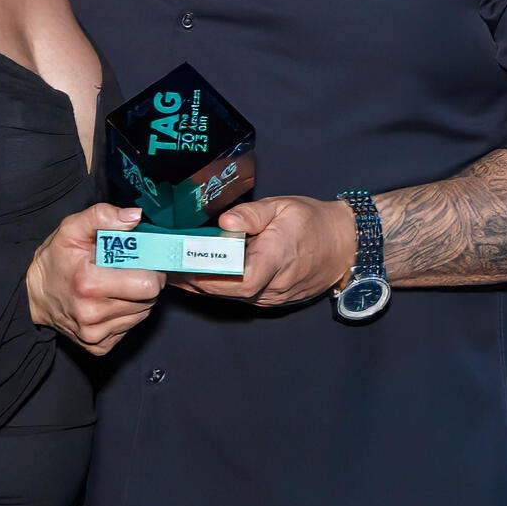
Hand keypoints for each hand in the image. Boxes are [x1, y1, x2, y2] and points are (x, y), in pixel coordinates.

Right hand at [27, 203, 165, 354]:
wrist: (35, 294)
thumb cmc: (56, 259)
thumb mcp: (72, 228)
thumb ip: (103, 216)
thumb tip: (135, 217)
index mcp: (89, 283)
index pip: (147, 284)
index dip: (152, 268)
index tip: (145, 258)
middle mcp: (92, 314)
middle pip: (149, 300)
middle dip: (146, 281)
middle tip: (132, 269)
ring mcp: (96, 334)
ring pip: (142, 314)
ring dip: (137, 297)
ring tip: (119, 282)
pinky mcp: (99, 346)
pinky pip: (130, 327)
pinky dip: (127, 312)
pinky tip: (112, 299)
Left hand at [170, 196, 355, 305]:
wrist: (342, 246)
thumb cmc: (312, 222)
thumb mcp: (283, 207)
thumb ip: (251, 214)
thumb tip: (224, 221)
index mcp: (277, 259)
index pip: (242, 280)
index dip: (211, 278)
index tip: (183, 268)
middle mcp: (274, 285)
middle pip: (229, 292)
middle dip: (195, 283)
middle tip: (164, 267)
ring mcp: (273, 296)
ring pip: (232, 297)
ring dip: (202, 286)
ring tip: (172, 269)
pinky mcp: (271, 298)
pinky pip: (240, 296)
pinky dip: (218, 287)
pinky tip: (197, 275)